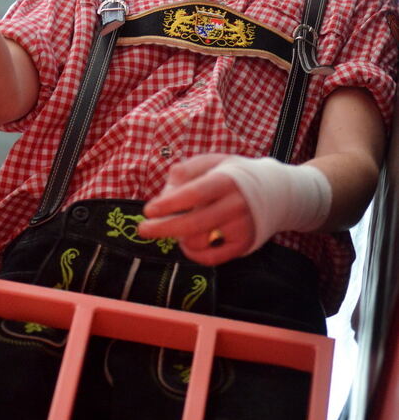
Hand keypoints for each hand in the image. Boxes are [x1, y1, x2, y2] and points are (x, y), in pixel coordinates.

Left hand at [138, 154, 254, 264]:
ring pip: (199, 242)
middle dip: (163, 228)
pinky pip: (211, 258)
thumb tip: (166, 192)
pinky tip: (186, 243)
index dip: (169, 204)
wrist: (275, 192)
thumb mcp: (212, 161)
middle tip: (143, 229)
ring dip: (179, 237)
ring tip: (175, 228)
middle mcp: (235, 205)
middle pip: (193, 224)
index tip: (149, 210)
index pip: (193, 194)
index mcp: (226, 180)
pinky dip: (193, 253)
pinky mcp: (243, 245)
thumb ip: (187, 170)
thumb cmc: (233, 175)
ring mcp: (241, 228)